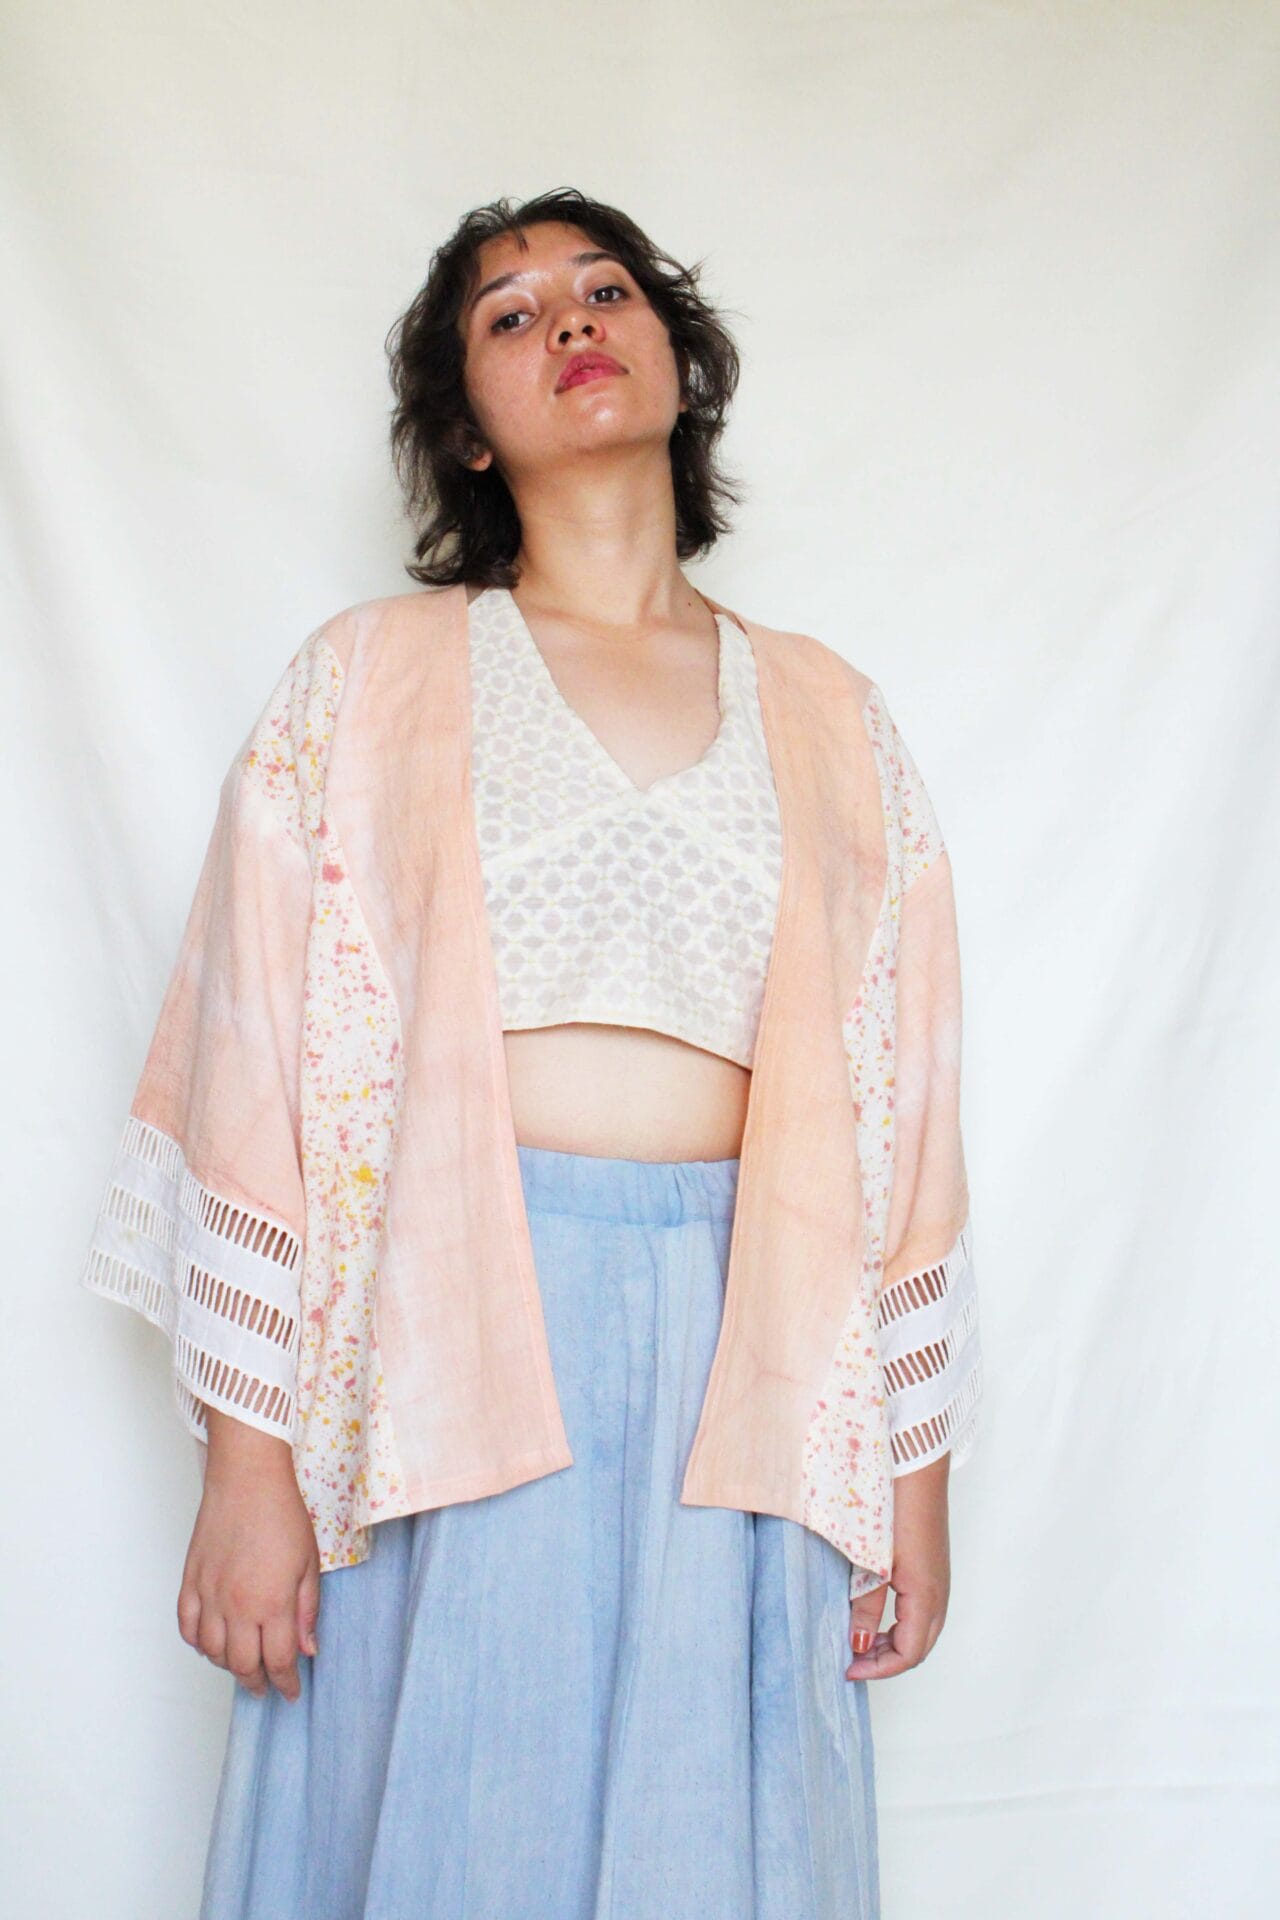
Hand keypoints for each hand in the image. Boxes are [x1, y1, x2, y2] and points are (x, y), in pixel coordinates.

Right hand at [176, 1410, 320, 1701]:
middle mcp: (238, 1607)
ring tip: (242, 1664)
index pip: (279, 1661)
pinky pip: (188, 1627)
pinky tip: (211, 1643)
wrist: (247, 1482)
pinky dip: (198, 1642)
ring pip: (213, 1652)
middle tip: (266, 1686)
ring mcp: (210, 1596)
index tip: (291, 1692)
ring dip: (228, 1665)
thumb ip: (307, 1610)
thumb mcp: (309, 1563)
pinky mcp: (190, 1582)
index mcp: (272, 1603)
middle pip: (243, 1665)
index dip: (286, 1683)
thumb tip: (308, 1649)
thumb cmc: (282, 1515)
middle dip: (257, 1682)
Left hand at [846, 1454, 950, 1680]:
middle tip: (852, 1661)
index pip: (909, 1654)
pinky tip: (877, 1614)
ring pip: (922, 1631)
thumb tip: (858, 1643)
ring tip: (860, 1640)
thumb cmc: (893, 1506)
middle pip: (919, 1648)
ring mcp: (939, 1579)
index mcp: (925, 1596)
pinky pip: (923, 1611)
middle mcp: (939, 1592)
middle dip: (886, 1662)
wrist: (915, 1464)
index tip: (847, 1669)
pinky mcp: (933, 1565)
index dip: (878, 1669)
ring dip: (894, 1644)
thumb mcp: (872, 1560)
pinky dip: (901, 1625)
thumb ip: (865, 1603)